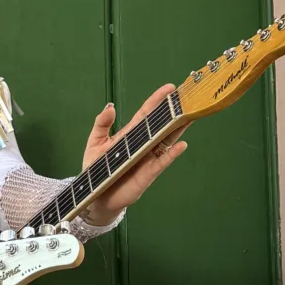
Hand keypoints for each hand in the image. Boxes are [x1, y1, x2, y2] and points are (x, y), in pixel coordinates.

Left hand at [79, 86, 184, 225]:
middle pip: (162, 124)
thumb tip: (110, 106)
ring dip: (178, 129)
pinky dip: (172, 154)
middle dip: (174, 111)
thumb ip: (101, 125)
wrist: (96, 196)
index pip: (146, 113)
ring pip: (167, 140)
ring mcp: (148, 158)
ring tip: (190, 116)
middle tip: (187, 98)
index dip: (157, 100)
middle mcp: (143, 144)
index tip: (169, 87)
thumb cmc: (96, 169)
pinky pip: (162, 162)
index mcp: (130, 134)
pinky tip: (181, 145)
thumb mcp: (94, 143)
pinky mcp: (149, 173)